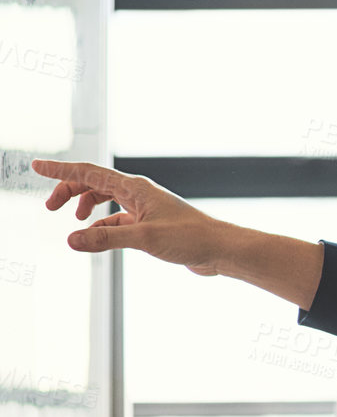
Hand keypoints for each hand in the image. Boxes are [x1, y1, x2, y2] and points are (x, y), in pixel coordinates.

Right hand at [33, 159, 229, 273]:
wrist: (220, 250)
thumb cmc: (191, 238)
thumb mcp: (144, 238)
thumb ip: (106, 239)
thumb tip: (71, 239)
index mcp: (135, 188)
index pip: (89, 173)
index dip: (61, 170)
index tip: (37, 165)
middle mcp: (139, 194)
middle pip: (94, 184)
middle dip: (69, 191)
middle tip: (49, 207)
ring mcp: (144, 209)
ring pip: (106, 201)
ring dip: (86, 206)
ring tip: (71, 220)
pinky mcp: (150, 225)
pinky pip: (117, 220)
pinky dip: (102, 226)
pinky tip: (94, 237)